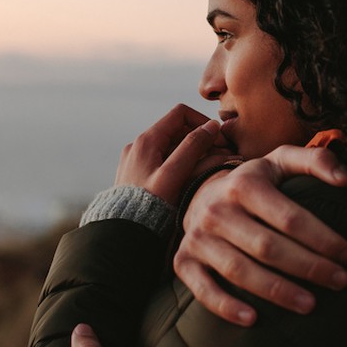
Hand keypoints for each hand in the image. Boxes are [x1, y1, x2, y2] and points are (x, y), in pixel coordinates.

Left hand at [115, 104, 229, 204]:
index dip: (203, 122)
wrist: (123, 232)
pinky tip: (194, 178)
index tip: (219, 139)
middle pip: (179, 130)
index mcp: (147, 140)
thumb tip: (212, 126)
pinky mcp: (140, 174)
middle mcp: (140, 146)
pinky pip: (166, 161)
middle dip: (202, 139)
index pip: (181, 114)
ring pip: (174, 146)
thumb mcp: (174, 175)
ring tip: (213, 167)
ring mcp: (139, 160)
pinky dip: (183, 163)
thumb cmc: (148, 206)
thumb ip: (192, 148)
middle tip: (223, 155)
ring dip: (195, 152)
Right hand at [174, 145, 346, 325]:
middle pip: (268, 247)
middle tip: (340, 281)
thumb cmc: (253, 183)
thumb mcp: (281, 162)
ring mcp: (198, 238)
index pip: (289, 217)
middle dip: (308, 267)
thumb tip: (346, 180)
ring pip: (240, 271)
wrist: (200, 194)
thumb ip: (316, 161)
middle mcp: (217, 210)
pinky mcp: (184, 262)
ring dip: (277, 291)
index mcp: (244, 184)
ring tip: (310, 305)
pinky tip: (253, 320)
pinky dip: (226, 307)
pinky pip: (203, 290)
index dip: (322, 238)